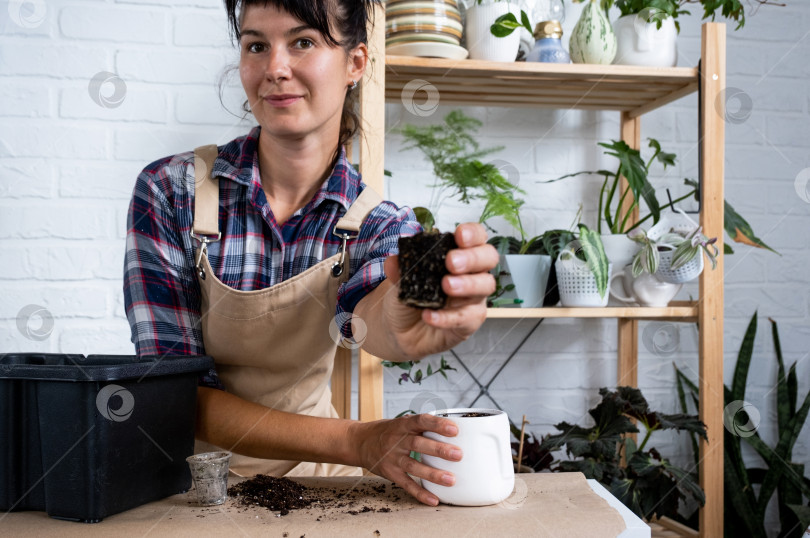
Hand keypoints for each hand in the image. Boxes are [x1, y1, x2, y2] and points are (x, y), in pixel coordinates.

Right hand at [351, 413, 462, 505]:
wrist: (360, 442)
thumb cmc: (388, 432)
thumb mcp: (402, 422)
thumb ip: (422, 425)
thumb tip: (451, 428)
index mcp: (403, 425)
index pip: (420, 421)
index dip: (437, 424)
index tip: (454, 429)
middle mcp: (397, 440)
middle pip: (418, 444)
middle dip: (439, 450)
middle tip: (458, 454)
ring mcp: (393, 458)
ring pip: (413, 466)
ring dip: (433, 474)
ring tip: (451, 479)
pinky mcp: (390, 473)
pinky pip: (406, 484)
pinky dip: (420, 493)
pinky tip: (434, 499)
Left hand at [378, 222, 497, 358]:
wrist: (402, 329)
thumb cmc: (410, 297)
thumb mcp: (400, 281)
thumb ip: (400, 270)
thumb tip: (393, 260)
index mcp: (459, 255)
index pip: (477, 237)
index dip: (473, 233)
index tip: (459, 235)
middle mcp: (472, 273)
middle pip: (489, 258)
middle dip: (472, 257)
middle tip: (451, 262)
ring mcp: (473, 298)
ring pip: (485, 286)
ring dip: (467, 284)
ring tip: (446, 286)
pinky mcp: (469, 322)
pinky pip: (467, 318)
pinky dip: (447, 316)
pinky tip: (429, 315)